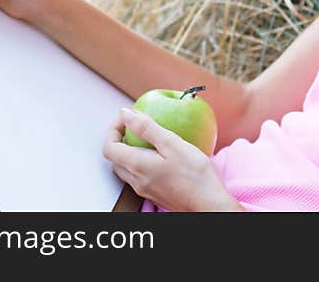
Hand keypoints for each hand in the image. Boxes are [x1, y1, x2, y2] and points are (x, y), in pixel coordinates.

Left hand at [102, 108, 243, 211]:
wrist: (209, 205)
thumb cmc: (195, 175)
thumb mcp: (173, 144)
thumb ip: (147, 128)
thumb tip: (125, 114)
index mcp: (137, 166)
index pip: (109, 147)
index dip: (113, 129)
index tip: (127, 117)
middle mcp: (136, 181)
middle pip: (115, 159)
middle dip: (120, 139)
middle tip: (136, 125)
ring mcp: (145, 190)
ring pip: (126, 169)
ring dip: (130, 152)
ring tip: (148, 139)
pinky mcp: (155, 194)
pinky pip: (139, 176)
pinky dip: (141, 162)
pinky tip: (160, 156)